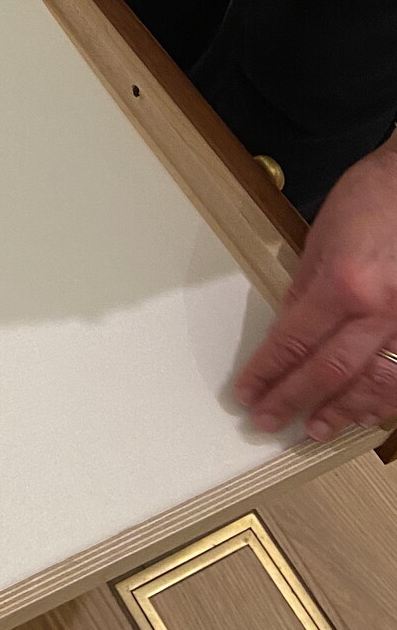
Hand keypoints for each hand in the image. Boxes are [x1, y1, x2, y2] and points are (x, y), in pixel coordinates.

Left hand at [235, 137, 396, 441]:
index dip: (268, 372)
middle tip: (267, 421)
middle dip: (294, 399)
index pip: (293, 341)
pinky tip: (363, 413)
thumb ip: (306, 288)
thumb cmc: (371, 198)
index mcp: (343, 284)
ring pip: (373, 384)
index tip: (247, 392)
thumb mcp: (321, 238)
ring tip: (312, 430)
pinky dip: (382, 400)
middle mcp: (379, 312)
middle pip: (329, 371)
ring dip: (341, 411)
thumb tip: (288, 329)